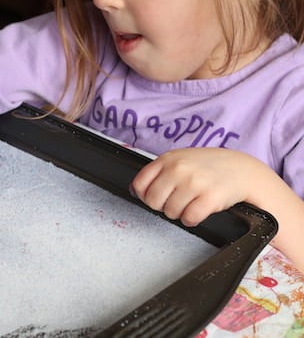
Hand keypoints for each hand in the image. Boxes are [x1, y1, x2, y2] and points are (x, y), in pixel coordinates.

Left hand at [130, 148, 250, 225]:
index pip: (140, 184)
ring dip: (179, 213)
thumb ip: (158, 172)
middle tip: (177, 201)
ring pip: (170, 212)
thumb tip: (135, 190)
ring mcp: (195, 182)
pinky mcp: (210, 197)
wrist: (242, 170)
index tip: (156, 197)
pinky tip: (199, 210)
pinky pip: (189, 219)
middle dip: (163, 206)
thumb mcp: (180, 159)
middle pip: (152, 201)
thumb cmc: (208, 167)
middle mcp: (179, 168)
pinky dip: (192, 220)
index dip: (145, 195)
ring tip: (191, 203)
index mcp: (168, 159)